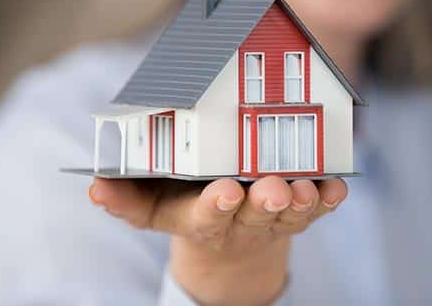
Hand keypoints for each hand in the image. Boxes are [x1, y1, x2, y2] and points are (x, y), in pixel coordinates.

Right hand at [88, 176, 347, 304]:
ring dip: (299, 202)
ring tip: (304, 187)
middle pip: (254, 215)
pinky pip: (318, 209)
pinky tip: (337, 187)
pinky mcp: (299, 211)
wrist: (232, 245)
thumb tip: (94, 187)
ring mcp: (272, 218)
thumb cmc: (188, 212)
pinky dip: (328, 200)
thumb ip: (126, 199)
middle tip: (273, 189)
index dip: (217, 206)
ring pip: (289, 214)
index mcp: (201, 220)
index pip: (208, 216)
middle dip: (264, 202)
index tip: (225, 192)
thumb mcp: (153, 210)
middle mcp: (240, 221)